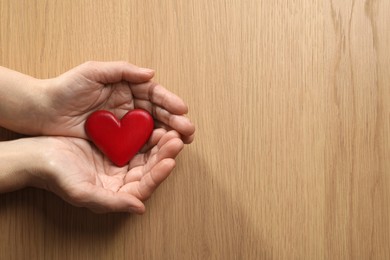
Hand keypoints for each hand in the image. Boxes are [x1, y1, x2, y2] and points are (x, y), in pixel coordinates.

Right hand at [35, 129, 182, 213]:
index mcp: (118, 192)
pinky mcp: (115, 145)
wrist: (38, 156)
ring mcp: (119, 161)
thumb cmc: (57, 177)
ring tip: (171, 131)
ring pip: (146, 152)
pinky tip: (154, 123)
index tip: (170, 161)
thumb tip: (140, 208)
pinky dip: (146, 132)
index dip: (159, 174)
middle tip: (176, 139)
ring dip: (160, 143)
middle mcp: (122, 178)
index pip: (145, 185)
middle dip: (165, 154)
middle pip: (150, 167)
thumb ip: (112, 203)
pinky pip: (136, 139)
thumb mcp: (83, 193)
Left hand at [42, 61, 194, 142]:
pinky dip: (151, 148)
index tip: (183, 110)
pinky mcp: (117, 142)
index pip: (154, 95)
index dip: (170, 102)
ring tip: (180, 142)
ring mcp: (124, 126)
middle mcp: (130, 107)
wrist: (43, 111)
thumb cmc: (66, 88)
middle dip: (175, 122)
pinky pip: (138, 145)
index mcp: (127, 89)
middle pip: (158, 114)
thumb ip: (122, 70)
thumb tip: (151, 73)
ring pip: (152, 130)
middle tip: (188, 131)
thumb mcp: (93, 71)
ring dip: (168, 136)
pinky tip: (161, 152)